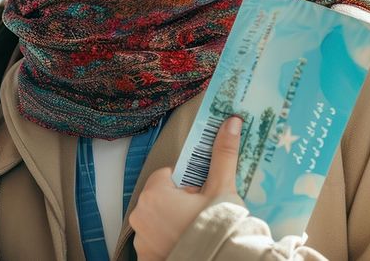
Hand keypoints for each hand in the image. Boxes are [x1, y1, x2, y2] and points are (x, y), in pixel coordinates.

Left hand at [130, 116, 244, 260]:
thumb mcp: (222, 188)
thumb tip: (230, 123)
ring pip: (158, 220)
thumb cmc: (217, 227)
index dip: (188, 183)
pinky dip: (168, 241)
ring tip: (197, 230)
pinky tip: (187, 243)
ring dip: (173, 222)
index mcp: (154, 194)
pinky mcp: (146, 259)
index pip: (167, 175)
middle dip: (180, 201)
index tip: (201, 193)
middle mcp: (140, 216)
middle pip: (161, 197)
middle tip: (202, 212)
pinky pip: (155, 242)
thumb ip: (222, 154)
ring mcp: (141, 241)